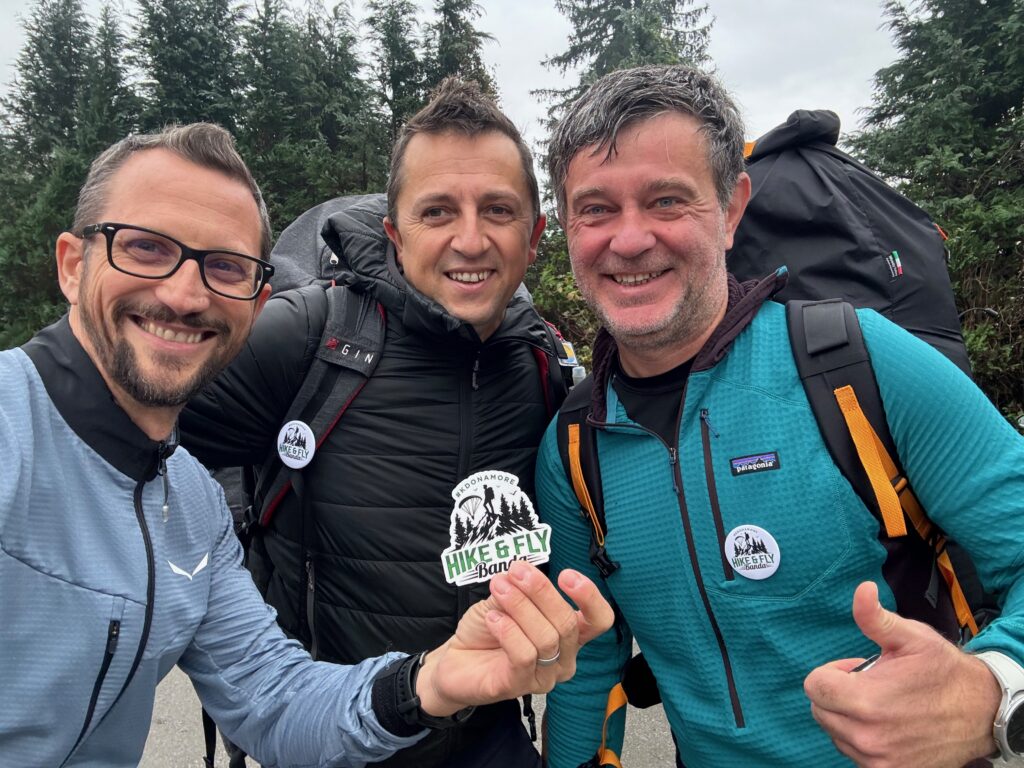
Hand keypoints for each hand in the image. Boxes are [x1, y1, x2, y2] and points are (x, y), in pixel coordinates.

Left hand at [415, 560, 613, 715]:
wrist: (456, 660)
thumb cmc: (489, 630)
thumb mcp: (506, 600)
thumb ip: (520, 589)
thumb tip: (521, 573)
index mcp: (569, 634)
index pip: (599, 620)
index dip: (590, 597)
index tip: (566, 575)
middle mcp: (564, 658)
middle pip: (567, 623)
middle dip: (541, 591)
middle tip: (517, 571)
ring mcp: (544, 677)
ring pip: (546, 638)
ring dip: (520, 606)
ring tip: (498, 588)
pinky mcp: (519, 687)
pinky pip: (524, 655)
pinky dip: (508, 631)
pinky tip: (493, 618)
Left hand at [804, 581, 1000, 766]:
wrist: (982, 712)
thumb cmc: (944, 671)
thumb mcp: (910, 638)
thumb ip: (875, 618)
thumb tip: (861, 590)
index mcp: (865, 701)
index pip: (814, 686)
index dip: (833, 672)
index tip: (856, 671)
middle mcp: (867, 735)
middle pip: (820, 710)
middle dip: (837, 694)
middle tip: (870, 686)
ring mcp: (877, 760)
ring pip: (835, 732)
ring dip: (848, 718)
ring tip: (882, 705)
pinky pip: (854, 753)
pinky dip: (862, 738)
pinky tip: (886, 725)